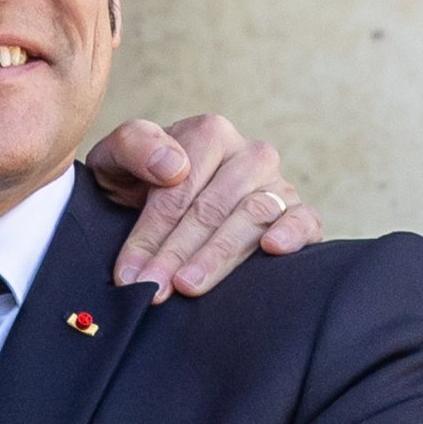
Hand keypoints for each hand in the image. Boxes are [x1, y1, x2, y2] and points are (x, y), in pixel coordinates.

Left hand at [86, 113, 324, 296]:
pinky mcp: (299, 212)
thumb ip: (133, 145)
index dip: (151, 232)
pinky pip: (305, 219)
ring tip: (188, 285)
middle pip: (213, 206)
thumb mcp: (117, 160)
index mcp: (209, 134)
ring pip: (252, 215)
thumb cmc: (139, 183)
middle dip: (177, 252)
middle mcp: (249, 155)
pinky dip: (292, 232)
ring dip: (218, 254)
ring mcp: (277, 185)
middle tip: (153, 289)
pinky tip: (272, 248)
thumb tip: (173, 167)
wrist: (159, 203)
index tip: (130, 272)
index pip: (180, 187)